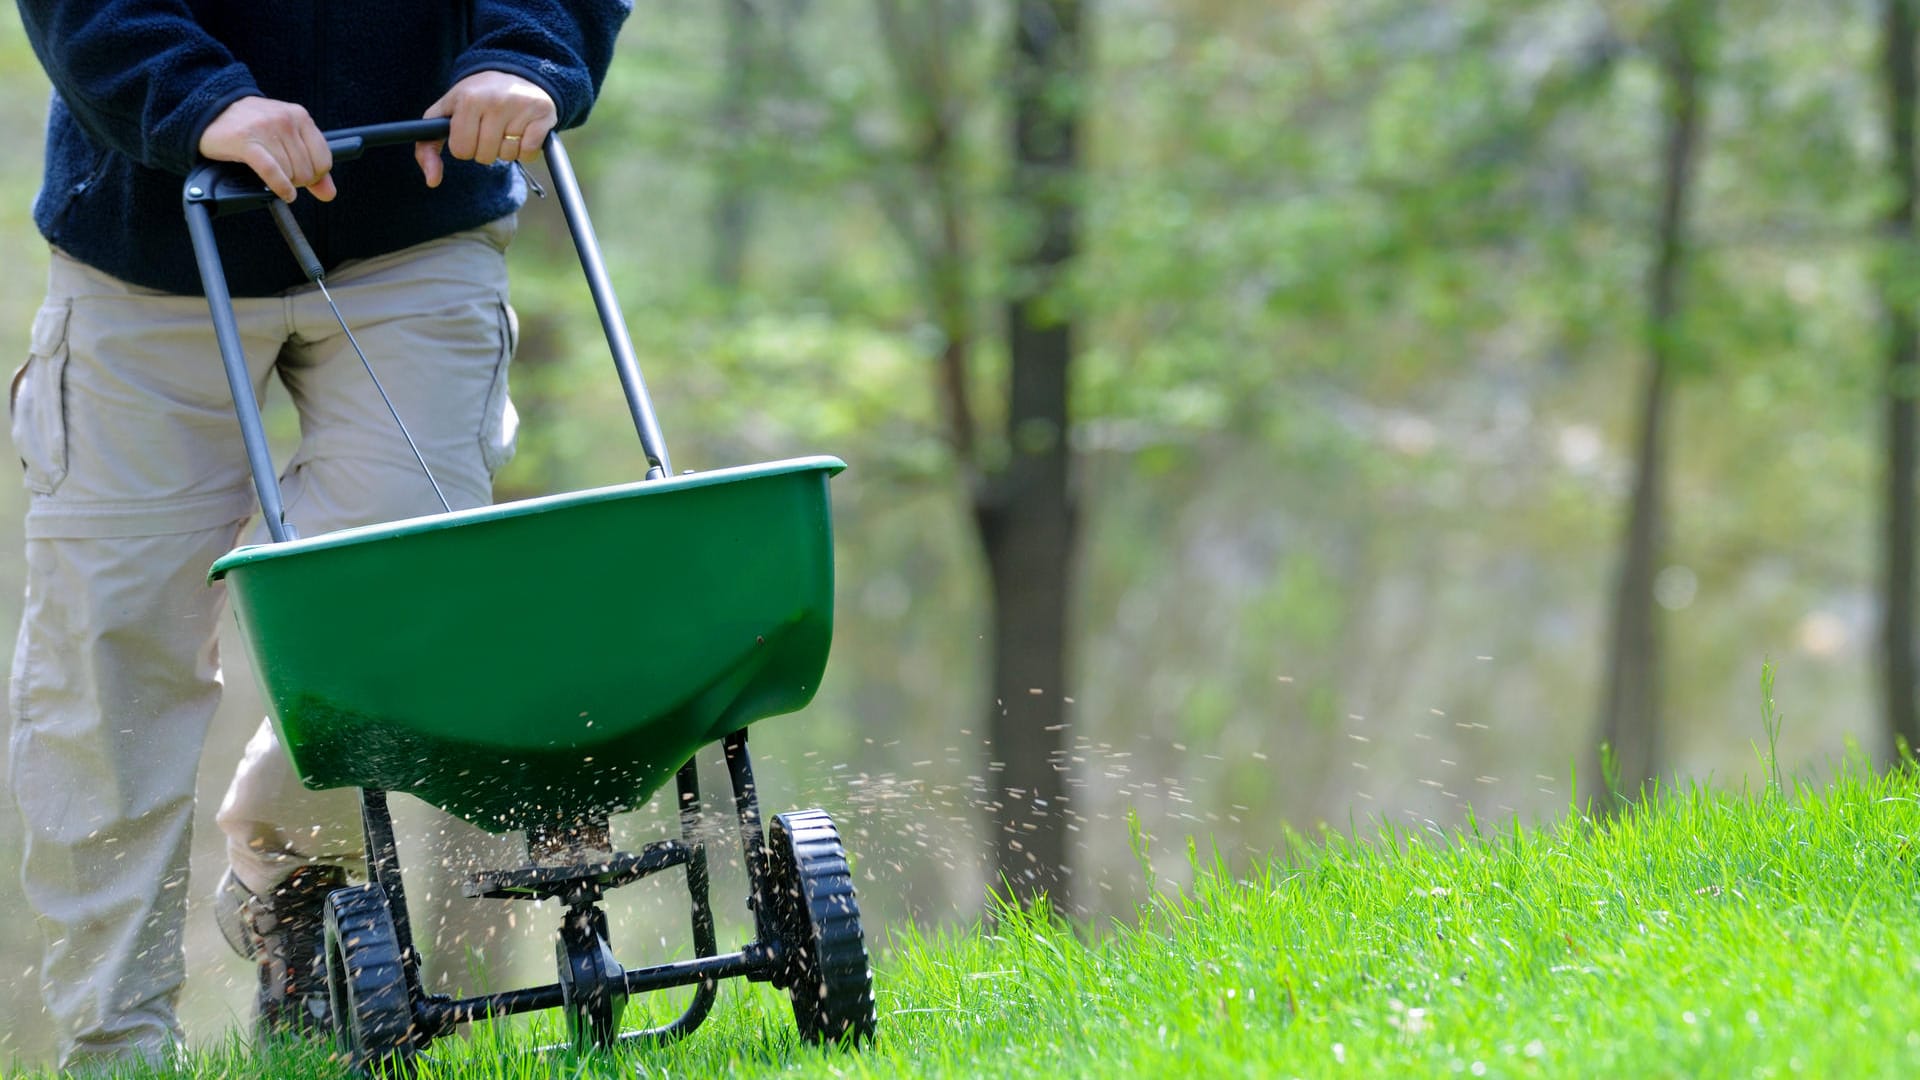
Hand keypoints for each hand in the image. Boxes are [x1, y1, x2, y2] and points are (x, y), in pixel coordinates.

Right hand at [198, 96, 335, 202]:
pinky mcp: (245, 141)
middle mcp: (285, 119)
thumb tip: (329, 193)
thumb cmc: (251, 126)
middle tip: (283, 175)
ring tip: (272, 174)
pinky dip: (281, 187)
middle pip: (308, 170)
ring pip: (291, 173)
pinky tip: (283, 193)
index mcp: (300, 116)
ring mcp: (265, 128)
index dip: (315, 175)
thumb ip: (312, 164)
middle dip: (298, 180)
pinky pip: (273, 172)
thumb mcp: (286, 138)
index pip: (324, 160)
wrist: (210, 111)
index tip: (302, 176)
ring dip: (284, 182)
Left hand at [416, 71, 557, 187]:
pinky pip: (529, 154)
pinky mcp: (543, 115)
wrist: (517, 72)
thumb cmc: (476, 97)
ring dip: (506, 149)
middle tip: (489, 127)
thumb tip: (432, 181)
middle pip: (484, 157)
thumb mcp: (445, 112)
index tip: (469, 129)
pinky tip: (523, 131)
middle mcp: (495, 101)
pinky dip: (525, 150)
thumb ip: (427, 146)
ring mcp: (521, 107)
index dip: (464, 145)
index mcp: (468, 99)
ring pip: (508, 156)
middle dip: (485, 149)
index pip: (461, 150)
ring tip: (507, 126)